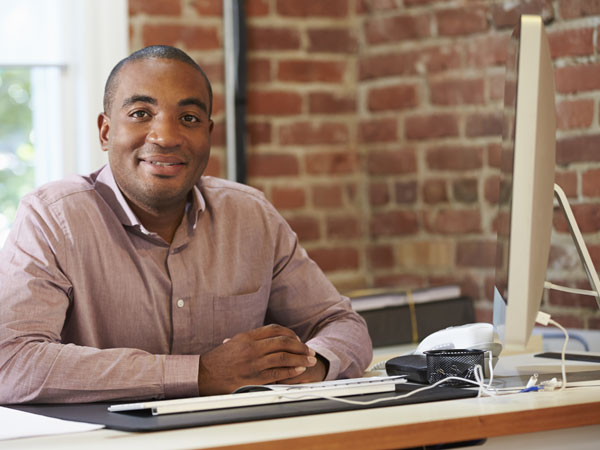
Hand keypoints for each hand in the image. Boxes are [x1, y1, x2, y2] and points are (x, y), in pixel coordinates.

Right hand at [197, 324, 316, 394]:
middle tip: (310, 351)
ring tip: (310, 361)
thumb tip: (267, 336)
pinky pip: (277, 373)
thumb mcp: (234, 342)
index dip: (290, 334)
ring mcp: (254, 363)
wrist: (204, 373)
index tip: (298, 339)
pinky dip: (291, 371)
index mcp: (248, 336)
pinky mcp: (254, 378)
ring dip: (300, 358)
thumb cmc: (219, 359)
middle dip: (300, 346)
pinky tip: (299, 370)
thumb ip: (251, 338)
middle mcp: (252, 347)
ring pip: (284, 357)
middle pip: (283, 342)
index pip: (275, 330)